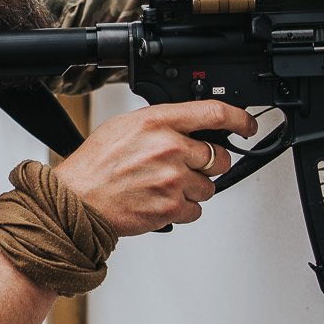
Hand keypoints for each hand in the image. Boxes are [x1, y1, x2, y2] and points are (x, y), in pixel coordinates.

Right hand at [53, 100, 257, 235]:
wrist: (77, 201)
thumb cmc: (95, 166)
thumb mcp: (124, 127)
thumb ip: (160, 123)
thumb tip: (188, 127)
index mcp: (156, 122)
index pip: (213, 113)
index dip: (239, 118)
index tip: (246, 124)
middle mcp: (168, 148)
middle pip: (218, 156)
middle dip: (209, 164)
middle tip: (187, 167)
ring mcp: (172, 179)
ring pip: (209, 186)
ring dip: (193, 189)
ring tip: (163, 187)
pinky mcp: (171, 207)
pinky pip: (196, 210)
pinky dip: (182, 209)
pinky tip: (160, 201)